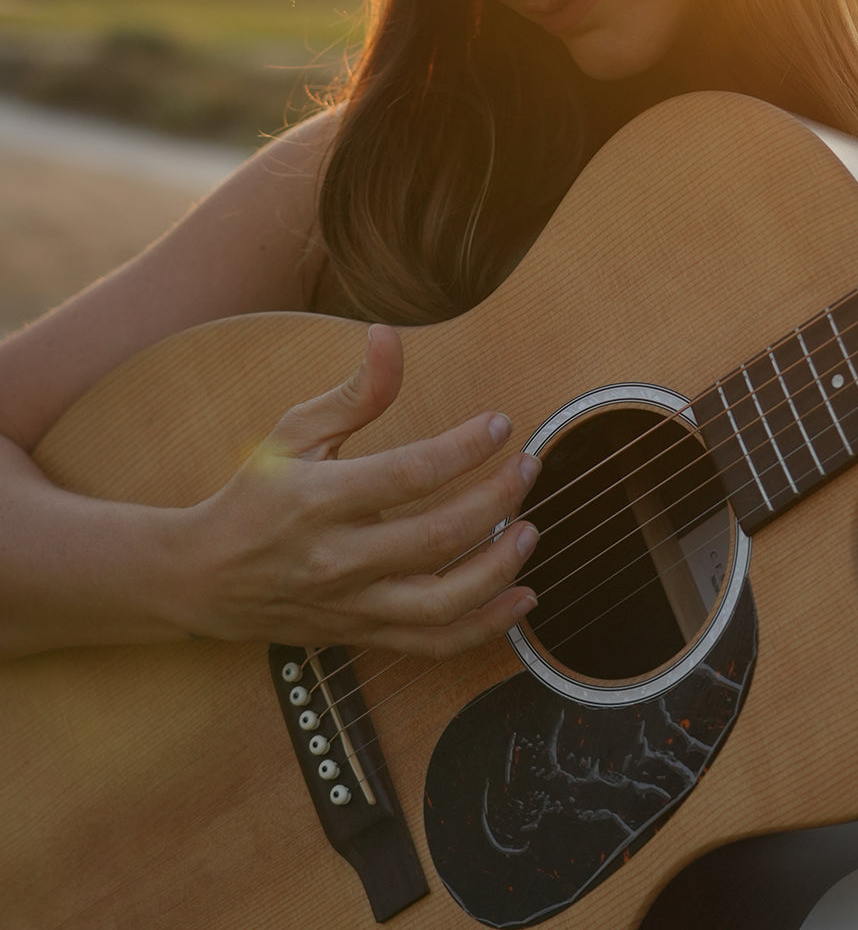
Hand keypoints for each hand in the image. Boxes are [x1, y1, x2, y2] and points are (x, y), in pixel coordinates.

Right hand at [176, 324, 539, 655]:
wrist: (203, 578)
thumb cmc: (255, 494)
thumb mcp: (293, 432)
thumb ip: (353, 392)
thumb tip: (390, 337)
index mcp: (320, 499)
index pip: (409, 473)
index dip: (465, 448)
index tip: (501, 424)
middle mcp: (338, 559)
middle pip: (437, 536)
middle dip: (497, 499)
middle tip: (528, 467)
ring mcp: (353, 605)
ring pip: (442, 602)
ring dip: (499, 567)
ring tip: (531, 530)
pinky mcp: (363, 634)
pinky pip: (434, 643)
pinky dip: (485, 627)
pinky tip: (522, 598)